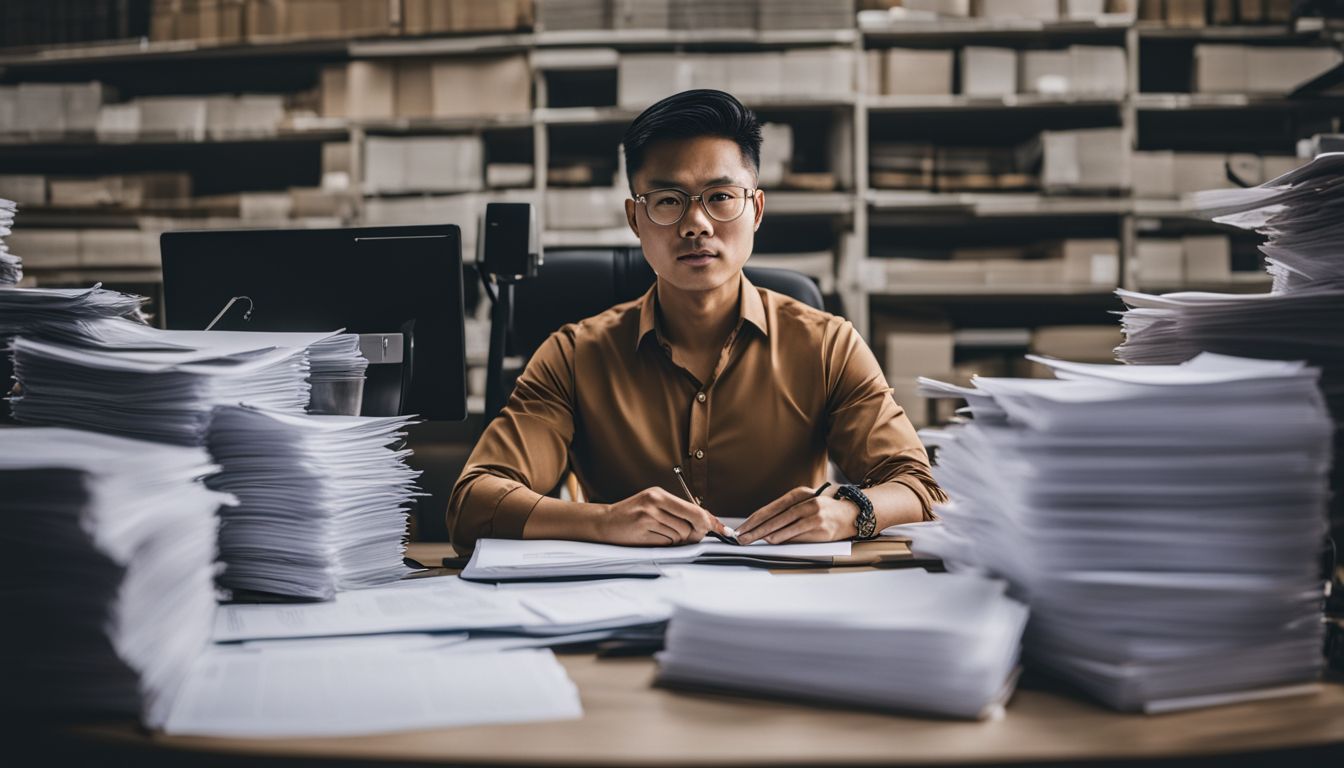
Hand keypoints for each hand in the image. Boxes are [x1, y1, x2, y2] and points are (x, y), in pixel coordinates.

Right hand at [595, 487, 725, 545]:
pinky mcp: (642, 533)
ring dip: (675, 540)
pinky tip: (652, 538)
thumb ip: (678, 512)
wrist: (604, 523)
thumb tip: (708, 522)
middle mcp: (654, 503)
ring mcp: (647, 518)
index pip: (693, 509)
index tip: (722, 530)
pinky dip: (664, 545)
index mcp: (659, 494)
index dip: (709, 521)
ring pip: (679, 536)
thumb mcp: (654, 505)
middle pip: (690, 525)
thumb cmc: (632, 515)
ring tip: (660, 534)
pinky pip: (666, 544)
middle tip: (687, 536)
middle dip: (693, 534)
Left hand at [735, 487, 857, 544]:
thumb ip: (787, 515)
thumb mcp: (805, 506)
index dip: (753, 519)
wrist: (853, 513)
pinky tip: (772, 540)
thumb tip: (765, 531)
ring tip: (751, 539)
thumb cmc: (825, 512)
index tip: (741, 528)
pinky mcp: (820, 525)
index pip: (770, 508)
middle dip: (754, 528)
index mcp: (798, 494)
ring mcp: (813, 513)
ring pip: (783, 524)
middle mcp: (804, 501)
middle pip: (773, 516)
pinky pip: (796, 532)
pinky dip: (782, 537)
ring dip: (765, 533)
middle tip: (741, 537)